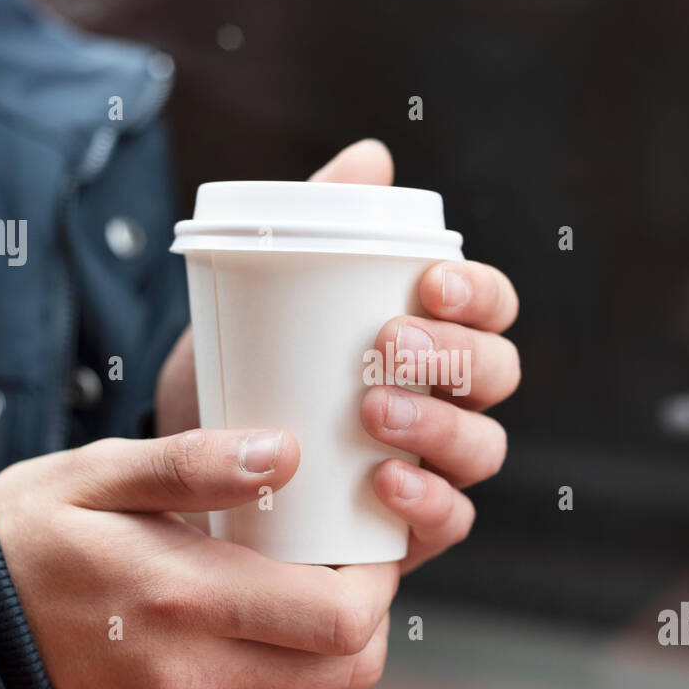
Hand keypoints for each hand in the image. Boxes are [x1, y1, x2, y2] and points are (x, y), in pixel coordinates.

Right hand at [0, 428, 395, 688]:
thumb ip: (194, 462)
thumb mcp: (99, 473)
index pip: (342, 617)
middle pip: (351, 664)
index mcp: (182, 597)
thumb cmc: (32, 537)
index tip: (358, 534)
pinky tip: (255, 615)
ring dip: (331, 637)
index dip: (377, 576)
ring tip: (295, 578)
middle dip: (367, 606)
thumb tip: (286, 453)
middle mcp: (193, 675)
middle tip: (337, 554)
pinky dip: (289, 662)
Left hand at [155, 138, 520, 572]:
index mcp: (435, 337)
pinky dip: (430, 504)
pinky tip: (386, 485)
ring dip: (440, 427)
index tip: (430, 282)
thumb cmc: (249, 361)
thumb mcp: (268, 290)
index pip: (492, 309)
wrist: (192, 454)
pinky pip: (451, 523)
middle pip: (496, 376)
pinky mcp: (406, 529)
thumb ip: (322, 220)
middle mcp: (448, 403)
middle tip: (389, 343)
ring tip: (373, 410)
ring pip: (483, 449)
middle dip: (455, 356)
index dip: (480, 295)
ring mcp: (433, 469)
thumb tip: (372, 159)